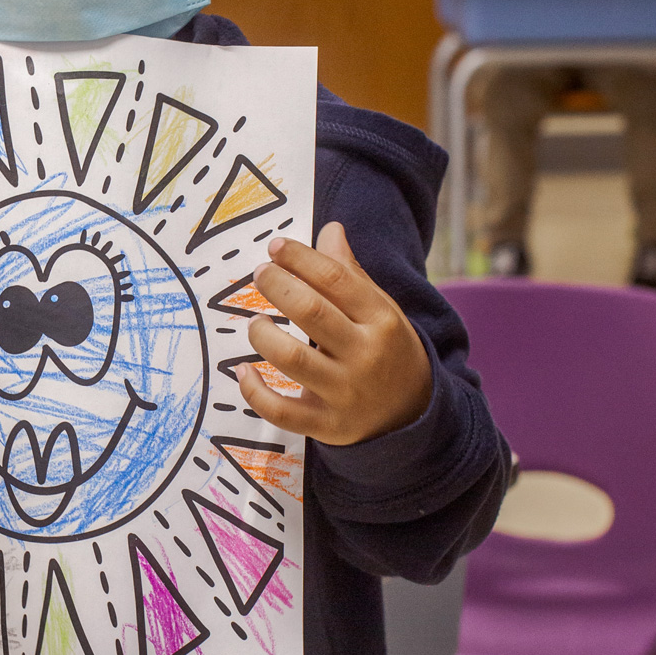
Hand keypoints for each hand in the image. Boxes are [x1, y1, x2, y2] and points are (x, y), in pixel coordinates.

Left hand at [237, 223, 431, 445]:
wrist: (413, 414)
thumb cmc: (387, 349)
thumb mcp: (380, 310)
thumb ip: (350, 274)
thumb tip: (329, 229)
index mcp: (381, 320)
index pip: (337, 279)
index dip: (301, 258)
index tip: (275, 247)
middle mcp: (365, 355)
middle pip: (311, 312)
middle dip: (278, 286)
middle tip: (261, 274)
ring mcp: (345, 393)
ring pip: (292, 359)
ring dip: (263, 334)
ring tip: (256, 321)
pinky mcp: (327, 425)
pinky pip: (281, 412)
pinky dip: (254, 391)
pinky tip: (242, 369)